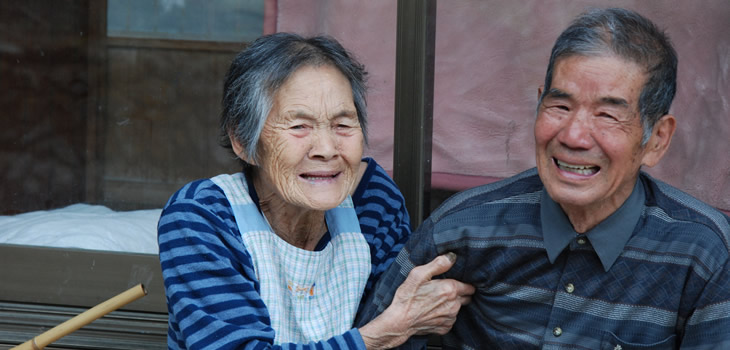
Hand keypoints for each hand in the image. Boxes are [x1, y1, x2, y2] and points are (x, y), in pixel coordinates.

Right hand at [360, 252, 474, 348]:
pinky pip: (450, 319)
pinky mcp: (445, 328)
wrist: (400, 322)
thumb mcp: (418, 274)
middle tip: (444, 291)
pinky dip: (445, 315)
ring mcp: (450, 318)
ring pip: (458, 309)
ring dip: (451, 305)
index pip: (470, 287)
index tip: (456, 282)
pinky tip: (433, 312)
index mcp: (450, 289)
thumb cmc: (407, 297)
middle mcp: (454, 305)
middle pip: (466, 298)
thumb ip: (438, 264)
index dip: (465, 283)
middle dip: (459, 294)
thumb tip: (452, 257)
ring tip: (436, 302)